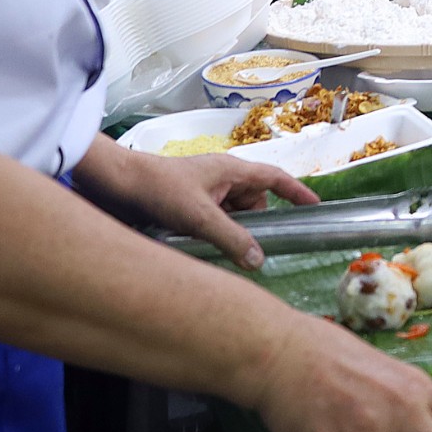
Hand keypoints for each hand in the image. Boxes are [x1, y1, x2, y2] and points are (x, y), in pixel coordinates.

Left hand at [101, 149, 316, 269]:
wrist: (115, 186)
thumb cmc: (159, 190)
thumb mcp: (199, 217)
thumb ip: (232, 239)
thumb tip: (260, 261)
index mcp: (231, 170)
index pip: (274, 178)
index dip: (297, 191)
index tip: (316, 206)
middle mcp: (221, 178)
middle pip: (254, 203)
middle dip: (252, 224)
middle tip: (243, 245)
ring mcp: (205, 192)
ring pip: (234, 215)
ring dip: (229, 231)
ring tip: (211, 244)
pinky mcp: (189, 206)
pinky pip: (215, 222)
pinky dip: (213, 234)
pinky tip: (201, 247)